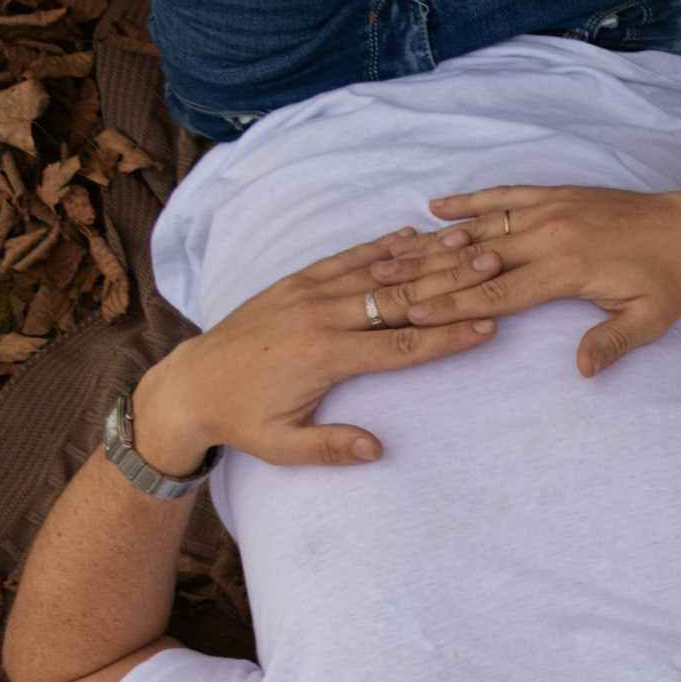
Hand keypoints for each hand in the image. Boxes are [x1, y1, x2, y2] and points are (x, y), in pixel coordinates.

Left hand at [131, 231, 495, 470]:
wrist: (188, 383)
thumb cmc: (241, 419)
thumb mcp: (281, 446)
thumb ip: (330, 448)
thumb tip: (377, 448)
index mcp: (323, 356)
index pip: (400, 346)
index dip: (447, 338)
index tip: (487, 327)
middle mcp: (318, 317)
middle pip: (398, 298)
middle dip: (449, 284)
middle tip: (492, 268)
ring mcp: (305, 293)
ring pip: (375, 271)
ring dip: (423, 257)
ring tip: (465, 243)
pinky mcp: (293, 282)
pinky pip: (344, 260)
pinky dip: (379, 246)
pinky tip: (410, 233)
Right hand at [367, 185, 680, 376]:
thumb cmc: (670, 280)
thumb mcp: (649, 320)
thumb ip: (612, 343)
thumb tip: (582, 370)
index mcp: (567, 267)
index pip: (498, 293)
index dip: (453, 306)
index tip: (414, 316)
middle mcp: (550, 232)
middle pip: (476, 259)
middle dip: (428, 274)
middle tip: (380, 284)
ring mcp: (551, 208)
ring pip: (482, 225)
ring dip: (436, 239)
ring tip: (392, 249)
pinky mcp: (556, 194)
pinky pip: (504, 194)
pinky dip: (468, 200)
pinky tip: (435, 206)